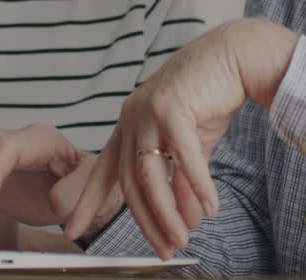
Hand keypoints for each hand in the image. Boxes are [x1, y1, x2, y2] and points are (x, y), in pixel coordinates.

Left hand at [64, 19, 298, 257]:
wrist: (234, 56)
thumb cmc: (210, 97)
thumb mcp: (192, 147)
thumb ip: (182, 181)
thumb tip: (188, 219)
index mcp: (129, 125)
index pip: (104, 170)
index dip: (87, 201)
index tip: (72, 229)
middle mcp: (132, 118)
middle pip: (130, 181)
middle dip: (147, 221)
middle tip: (164, 249)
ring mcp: (149, 111)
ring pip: (151, 174)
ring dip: (168, 212)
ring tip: (183, 238)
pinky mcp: (173, 106)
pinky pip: (183, 157)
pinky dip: (197, 185)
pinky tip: (211, 207)